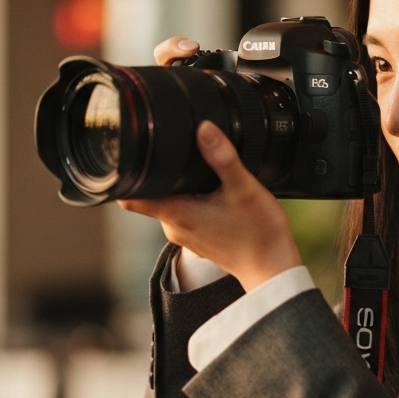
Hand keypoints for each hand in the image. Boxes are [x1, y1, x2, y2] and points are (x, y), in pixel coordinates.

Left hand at [118, 36, 302, 292]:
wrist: (274, 268)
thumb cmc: (259, 234)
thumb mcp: (244, 189)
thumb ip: (223, 157)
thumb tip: (204, 128)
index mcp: (176, 213)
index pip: (129, 198)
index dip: (125, 177)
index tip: (129, 158)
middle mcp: (174, 227)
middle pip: (152, 194)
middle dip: (161, 174)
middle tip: (180, 155)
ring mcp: (186, 235)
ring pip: (171, 203)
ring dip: (181, 188)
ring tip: (203, 174)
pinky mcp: (199, 239)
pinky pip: (186, 214)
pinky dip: (194, 201)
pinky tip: (215, 195)